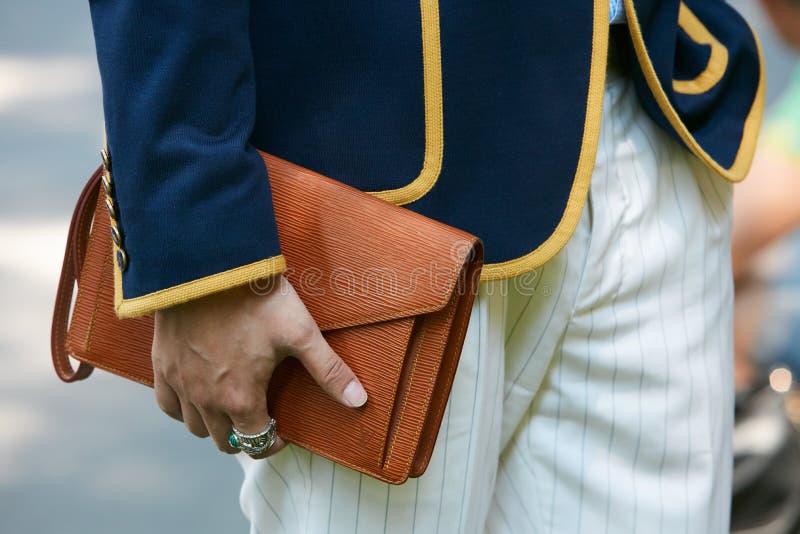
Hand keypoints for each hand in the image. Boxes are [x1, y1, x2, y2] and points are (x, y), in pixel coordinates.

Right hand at [151, 274, 367, 457]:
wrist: (207, 266)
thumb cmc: (256, 298)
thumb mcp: (301, 333)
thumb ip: (329, 371)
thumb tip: (360, 400)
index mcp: (241, 398)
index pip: (257, 443)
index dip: (273, 443)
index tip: (282, 432)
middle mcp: (206, 400)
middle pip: (225, 441)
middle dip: (246, 437)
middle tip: (261, 419)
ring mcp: (181, 384)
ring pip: (195, 428)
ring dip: (215, 426)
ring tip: (233, 408)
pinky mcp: (162, 365)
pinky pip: (168, 405)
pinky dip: (183, 409)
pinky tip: (198, 396)